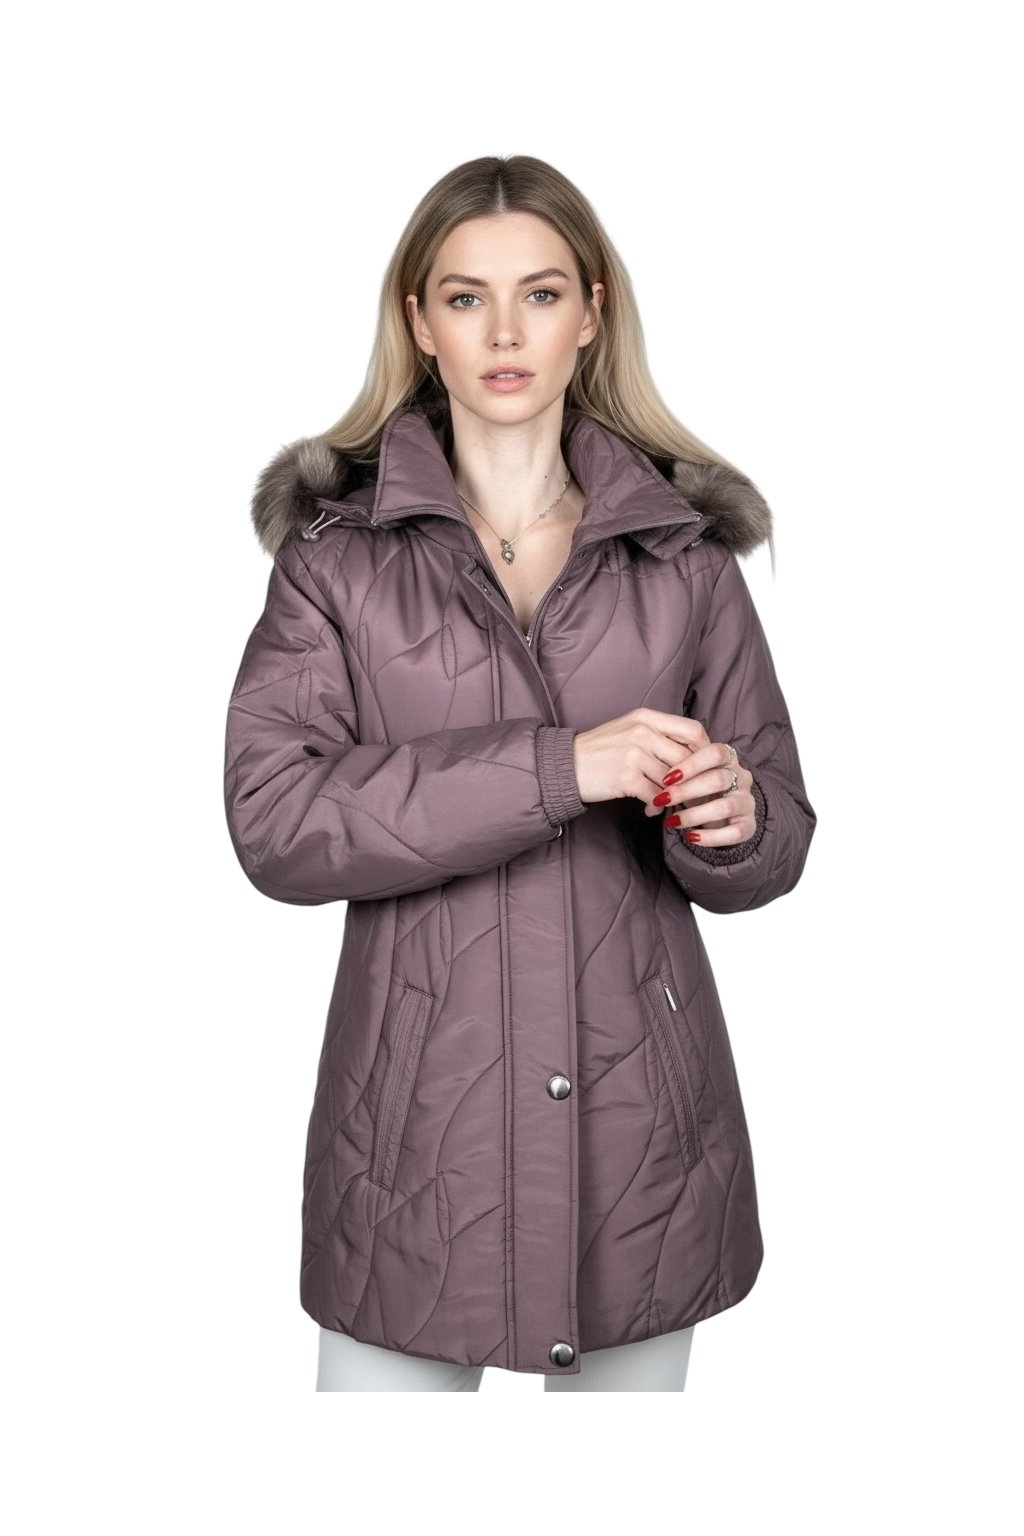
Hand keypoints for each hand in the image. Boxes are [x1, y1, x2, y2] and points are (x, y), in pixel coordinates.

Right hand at [571, 707, 756, 846]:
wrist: (565, 765)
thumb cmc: (599, 750)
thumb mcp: (628, 729)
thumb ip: (659, 735)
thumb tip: (692, 752)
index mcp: (646, 717)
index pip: (693, 730)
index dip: (704, 751)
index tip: (704, 767)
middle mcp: (643, 732)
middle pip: (688, 758)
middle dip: (696, 781)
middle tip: (698, 795)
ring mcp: (634, 755)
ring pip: (674, 780)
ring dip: (677, 797)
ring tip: (673, 805)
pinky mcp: (626, 778)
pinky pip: (656, 797)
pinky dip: (657, 807)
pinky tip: (651, 811)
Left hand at [643, 731, 756, 847]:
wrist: (725, 815)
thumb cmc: (701, 790)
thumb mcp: (691, 777)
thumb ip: (677, 774)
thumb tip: (650, 784)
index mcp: (728, 759)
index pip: (715, 753)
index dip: (692, 763)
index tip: (667, 777)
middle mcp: (742, 778)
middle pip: (718, 779)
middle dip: (687, 790)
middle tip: (663, 799)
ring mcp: (747, 802)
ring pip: (725, 806)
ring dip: (694, 815)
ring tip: (672, 821)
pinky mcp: (749, 825)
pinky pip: (734, 832)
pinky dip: (710, 837)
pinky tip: (690, 837)